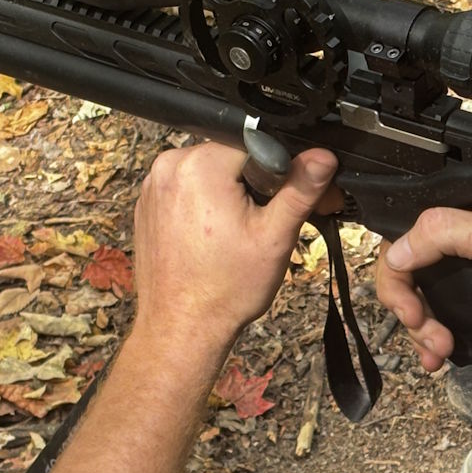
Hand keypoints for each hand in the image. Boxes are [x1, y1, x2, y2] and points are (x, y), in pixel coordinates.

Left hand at [130, 143, 337, 348]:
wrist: (182, 327)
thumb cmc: (225, 288)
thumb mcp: (275, 236)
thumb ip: (300, 189)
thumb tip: (323, 156)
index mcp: (200, 165)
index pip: (256, 145)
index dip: (282, 172)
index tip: (293, 200)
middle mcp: (169, 167)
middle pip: (232, 157)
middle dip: (256, 184)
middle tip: (269, 222)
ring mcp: (153, 186)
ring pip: (210, 173)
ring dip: (231, 193)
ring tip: (240, 233)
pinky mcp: (148, 205)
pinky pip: (187, 190)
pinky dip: (206, 205)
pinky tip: (216, 237)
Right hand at [377, 209, 471, 371]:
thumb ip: (443, 234)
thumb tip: (393, 255)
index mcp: (450, 220)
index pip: (398, 247)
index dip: (395, 284)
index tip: (412, 314)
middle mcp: (450, 246)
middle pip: (405, 282)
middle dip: (411, 316)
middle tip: (435, 342)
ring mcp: (461, 277)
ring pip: (420, 306)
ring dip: (421, 334)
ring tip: (440, 355)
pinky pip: (441, 321)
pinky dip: (433, 342)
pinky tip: (439, 360)